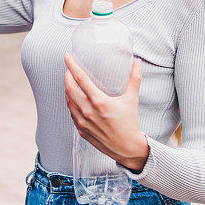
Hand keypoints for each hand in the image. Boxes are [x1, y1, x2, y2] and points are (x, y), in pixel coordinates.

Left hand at [63, 53, 148, 170]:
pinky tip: (74, 99)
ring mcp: (83, 122)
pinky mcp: (81, 130)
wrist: (127, 147)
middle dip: (67, 76)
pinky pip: (71, 113)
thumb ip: (134, 79)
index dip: (71, 65)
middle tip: (68, 70)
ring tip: (70, 83)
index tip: (67, 56)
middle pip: (70, 88)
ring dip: (67, 90)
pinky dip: (71, 103)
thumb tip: (137, 62)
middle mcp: (88, 111)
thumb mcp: (132, 99)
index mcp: (99, 101)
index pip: (80, 78)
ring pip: (68, 101)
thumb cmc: (130, 123)